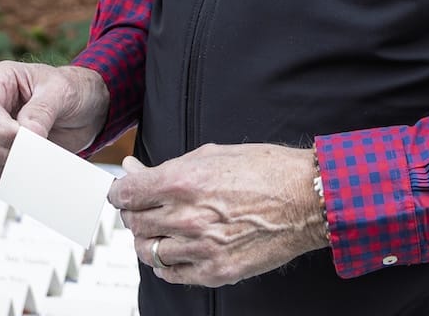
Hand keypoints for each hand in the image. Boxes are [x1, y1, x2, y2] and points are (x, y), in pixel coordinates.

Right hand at [0, 62, 109, 186]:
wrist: (88, 110)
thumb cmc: (73, 90)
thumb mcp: (62, 92)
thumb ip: (42, 111)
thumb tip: (27, 136)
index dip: (0, 129)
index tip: (27, 138)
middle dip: (1, 151)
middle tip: (31, 152)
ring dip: (0, 166)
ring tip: (30, 161)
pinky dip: (2, 179)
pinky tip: (24, 171)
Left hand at [111, 143, 328, 287]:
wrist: (307, 199)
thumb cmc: (266, 170)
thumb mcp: (212, 155)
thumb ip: (169, 167)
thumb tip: (135, 170)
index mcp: (182, 181)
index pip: (126, 194)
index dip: (120, 193)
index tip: (124, 194)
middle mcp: (187, 216)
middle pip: (135, 223)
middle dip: (136, 214)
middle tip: (147, 209)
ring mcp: (201, 247)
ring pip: (148, 252)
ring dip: (150, 240)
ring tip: (164, 230)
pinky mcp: (215, 271)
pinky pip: (172, 274)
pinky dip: (167, 263)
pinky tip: (177, 250)